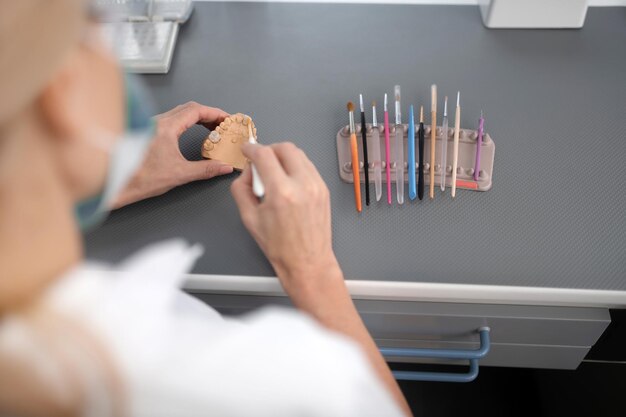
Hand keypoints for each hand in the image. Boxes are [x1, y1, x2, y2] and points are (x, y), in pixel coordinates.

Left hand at [113, 101, 233, 208]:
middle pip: (188, 109)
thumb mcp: (179, 174)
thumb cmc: (139, 178)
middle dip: (208, 115)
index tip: (227, 118)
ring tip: (210, 129)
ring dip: (197, 118)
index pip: (195, 110)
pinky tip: (190, 133)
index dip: (215, 113)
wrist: (116, 183)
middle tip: (222, 124)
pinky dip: (186, 123)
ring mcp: (151, 125)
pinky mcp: (147, 132)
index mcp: (166, 128)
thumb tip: (223, 167)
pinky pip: (171, 120)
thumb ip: (205, 169)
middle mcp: (157, 122)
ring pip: (179, 113)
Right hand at [230, 142, 340, 296]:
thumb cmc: (280, 246)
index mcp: (281, 193)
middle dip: (269, 150)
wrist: (307, 262)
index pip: (264, 155)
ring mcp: (316, 186)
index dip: (252, 148)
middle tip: (260, 162)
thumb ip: (241, 190)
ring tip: (274, 174)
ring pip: (299, 154)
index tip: (247, 149)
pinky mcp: (324, 190)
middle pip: (285, 148)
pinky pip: (308, 167)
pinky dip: (296, 167)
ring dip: (283, 157)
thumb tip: (245, 173)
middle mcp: (302, 185)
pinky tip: (288, 181)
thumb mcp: (249, 219)